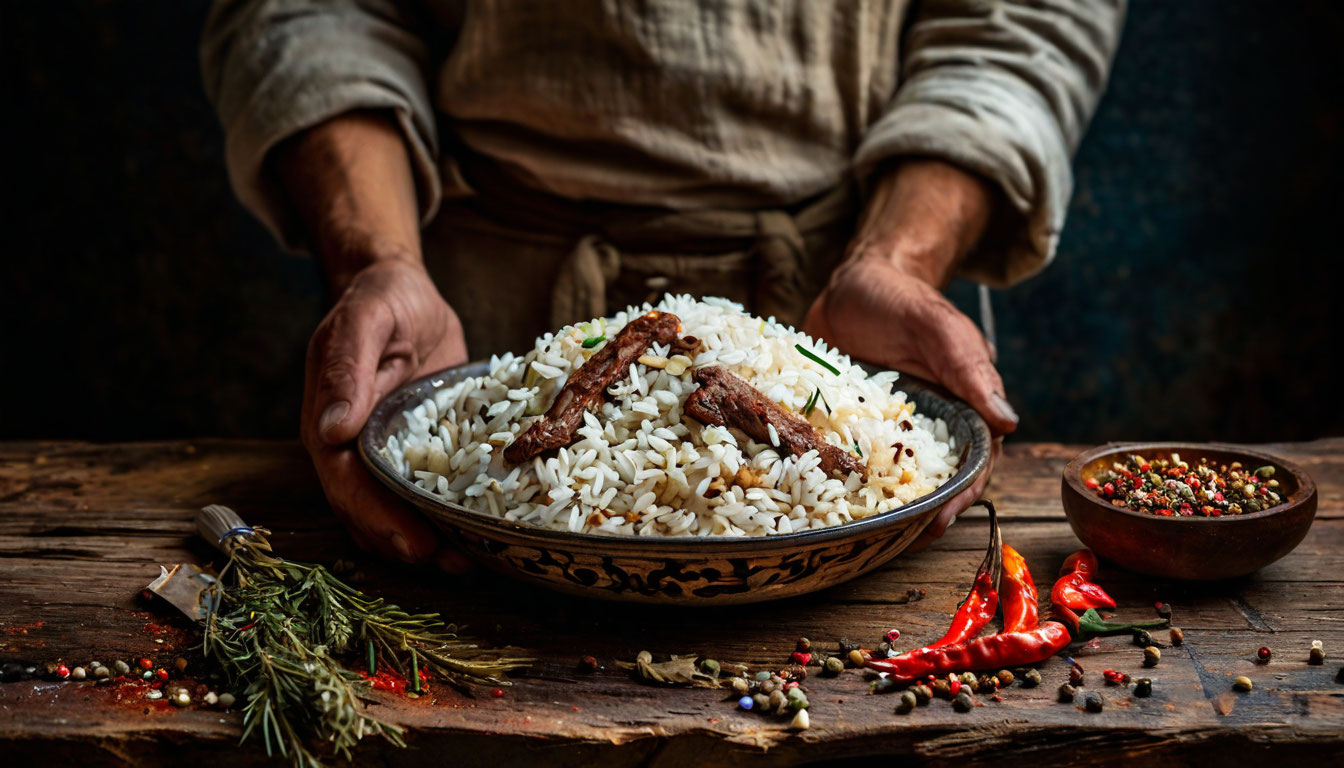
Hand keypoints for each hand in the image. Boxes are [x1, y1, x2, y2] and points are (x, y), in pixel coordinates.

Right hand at [276, 111, 471, 570]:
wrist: (404, 292)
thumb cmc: (381, 299)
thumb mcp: (367, 319)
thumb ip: (348, 369)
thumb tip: (333, 430)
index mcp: (329, 421)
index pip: (346, 484)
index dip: (377, 518)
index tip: (413, 543)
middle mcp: (352, 447)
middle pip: (368, 510)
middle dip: (406, 542)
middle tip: (452, 563)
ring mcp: (384, 453)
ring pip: (394, 510)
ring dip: (427, 539)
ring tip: (469, 561)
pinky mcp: (418, 450)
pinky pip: (425, 491)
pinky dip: (445, 515)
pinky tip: (478, 532)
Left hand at [804, 160, 1017, 540]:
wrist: (852, 283)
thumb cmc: (903, 299)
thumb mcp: (937, 328)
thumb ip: (969, 371)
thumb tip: (1008, 422)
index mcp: (961, 406)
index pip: (972, 462)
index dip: (959, 495)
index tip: (940, 521)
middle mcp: (924, 425)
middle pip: (932, 479)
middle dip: (919, 512)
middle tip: (900, 538)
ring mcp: (883, 428)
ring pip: (888, 475)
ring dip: (880, 503)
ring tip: (866, 533)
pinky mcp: (847, 424)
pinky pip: (846, 457)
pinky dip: (839, 478)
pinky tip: (819, 499)